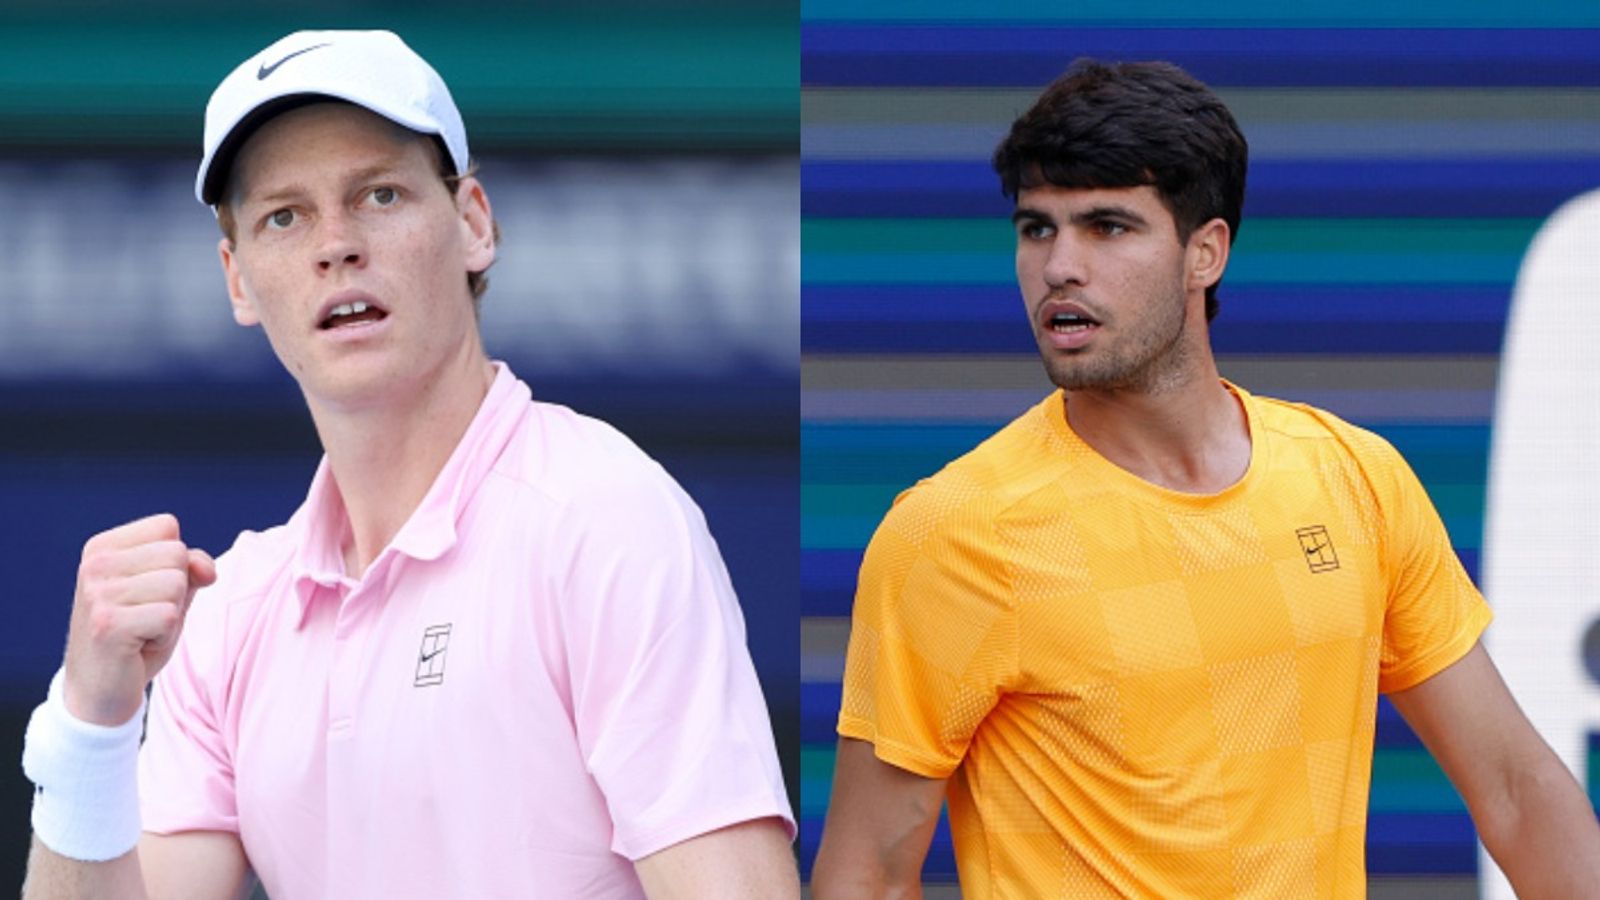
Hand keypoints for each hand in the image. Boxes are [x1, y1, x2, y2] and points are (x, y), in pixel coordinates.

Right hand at [62, 514, 215, 725]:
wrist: (100, 691)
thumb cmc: (138, 635)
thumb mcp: (169, 592)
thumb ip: (191, 566)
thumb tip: (206, 568)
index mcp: (103, 547)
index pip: (167, 526)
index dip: (175, 562)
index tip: (147, 592)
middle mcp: (95, 564)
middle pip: (177, 553)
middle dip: (174, 591)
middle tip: (145, 617)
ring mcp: (98, 594)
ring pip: (177, 584)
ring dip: (170, 615)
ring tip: (142, 631)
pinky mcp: (108, 624)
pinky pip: (170, 616)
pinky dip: (165, 636)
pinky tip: (138, 647)